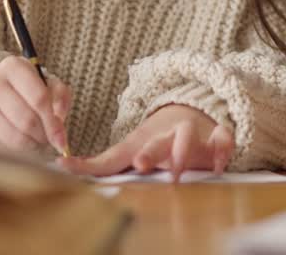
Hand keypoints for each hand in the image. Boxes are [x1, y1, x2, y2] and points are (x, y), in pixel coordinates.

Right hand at [0, 56, 71, 154]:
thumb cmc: (28, 87)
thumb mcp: (48, 83)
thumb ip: (61, 98)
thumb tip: (59, 125)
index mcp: (13, 67)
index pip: (39, 98)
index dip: (54, 122)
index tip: (61, 138)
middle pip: (27, 121)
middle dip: (43, 135)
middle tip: (49, 138)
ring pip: (15, 138)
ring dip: (32, 146)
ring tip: (38, 140)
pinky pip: (2, 149)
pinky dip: (17, 152)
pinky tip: (22, 143)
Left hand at [62, 105, 233, 182]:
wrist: (190, 114)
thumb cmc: (154, 139)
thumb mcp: (127, 149)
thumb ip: (99, 164)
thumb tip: (61, 168)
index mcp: (147, 141)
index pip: (136, 148)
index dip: (132, 156)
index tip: (129, 164)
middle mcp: (168, 136)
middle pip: (160, 142)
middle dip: (152, 152)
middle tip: (142, 163)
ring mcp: (193, 136)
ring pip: (189, 137)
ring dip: (183, 150)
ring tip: (177, 170)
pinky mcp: (216, 140)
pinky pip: (224, 139)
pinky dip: (222, 149)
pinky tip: (217, 165)